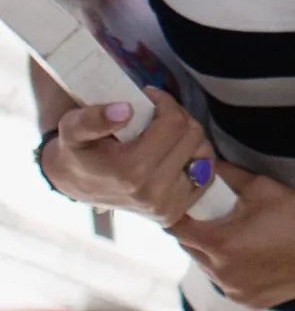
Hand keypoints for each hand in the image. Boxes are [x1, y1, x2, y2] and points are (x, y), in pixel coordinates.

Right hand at [41, 89, 215, 224]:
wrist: (75, 184)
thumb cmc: (76, 152)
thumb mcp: (72, 129)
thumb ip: (91, 119)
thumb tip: (124, 111)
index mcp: (132, 173)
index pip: (175, 123)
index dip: (165, 103)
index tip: (149, 98)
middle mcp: (153, 195)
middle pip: (193, 136)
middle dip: (177, 118)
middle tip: (155, 116)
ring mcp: (166, 207)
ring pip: (204, 153)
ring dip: (187, 138)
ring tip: (163, 135)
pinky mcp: (175, 212)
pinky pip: (205, 176)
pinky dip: (194, 160)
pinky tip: (172, 154)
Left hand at [170, 165, 294, 309]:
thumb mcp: (262, 187)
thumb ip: (227, 176)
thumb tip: (204, 164)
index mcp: (221, 246)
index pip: (178, 228)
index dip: (178, 211)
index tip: (184, 200)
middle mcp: (223, 275)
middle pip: (192, 248)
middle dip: (198, 230)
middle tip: (213, 212)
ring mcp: (238, 292)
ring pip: (211, 268)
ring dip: (216, 251)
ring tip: (240, 233)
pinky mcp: (254, 302)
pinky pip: (231, 283)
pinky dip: (235, 269)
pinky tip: (257, 253)